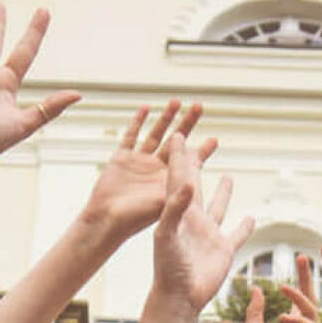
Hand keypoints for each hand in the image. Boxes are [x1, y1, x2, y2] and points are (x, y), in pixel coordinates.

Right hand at [83, 102, 213, 243]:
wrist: (106, 221)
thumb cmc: (134, 219)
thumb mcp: (161, 207)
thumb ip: (176, 195)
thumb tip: (191, 185)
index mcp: (169, 182)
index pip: (190, 163)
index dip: (202, 151)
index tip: (215, 140)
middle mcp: (156, 170)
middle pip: (176, 142)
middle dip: (188, 124)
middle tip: (200, 106)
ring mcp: (140, 163)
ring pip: (156, 134)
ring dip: (166, 118)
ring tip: (177, 101)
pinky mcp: (122, 158)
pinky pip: (132, 136)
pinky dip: (138, 122)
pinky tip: (147, 108)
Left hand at [149, 139, 254, 319]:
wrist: (179, 298)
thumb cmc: (167, 268)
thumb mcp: (166, 235)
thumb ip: (174, 209)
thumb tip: (186, 182)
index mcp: (177, 211)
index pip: (177, 177)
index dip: (178, 156)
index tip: (179, 136)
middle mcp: (193, 219)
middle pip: (198, 184)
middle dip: (200, 165)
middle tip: (203, 144)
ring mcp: (209, 234)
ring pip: (219, 207)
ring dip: (224, 192)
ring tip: (229, 177)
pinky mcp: (224, 250)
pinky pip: (237, 234)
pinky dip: (245, 226)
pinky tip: (252, 218)